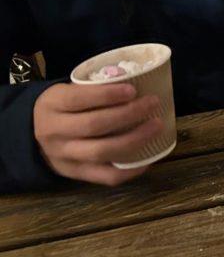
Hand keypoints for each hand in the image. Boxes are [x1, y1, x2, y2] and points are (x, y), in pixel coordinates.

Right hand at [33, 83, 163, 185]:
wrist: (33, 135)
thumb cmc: (64, 106)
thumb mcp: (68, 90)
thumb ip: (95, 87)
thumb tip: (138, 79)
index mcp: (53, 105)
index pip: (78, 99)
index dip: (108, 95)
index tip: (133, 90)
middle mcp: (55, 132)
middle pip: (94, 125)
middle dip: (128, 114)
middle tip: (153, 103)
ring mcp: (64, 156)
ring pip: (101, 152)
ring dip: (134, 140)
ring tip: (157, 126)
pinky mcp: (75, 174)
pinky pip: (105, 177)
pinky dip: (130, 170)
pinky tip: (148, 158)